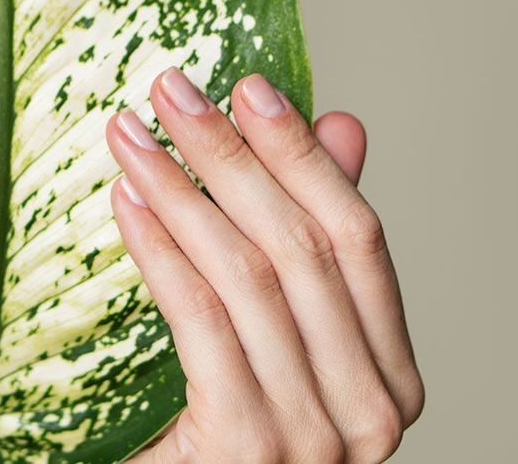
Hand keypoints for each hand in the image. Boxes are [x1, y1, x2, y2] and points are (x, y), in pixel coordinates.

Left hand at [108, 69, 423, 462]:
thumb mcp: (284, 340)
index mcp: (391, 375)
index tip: (249, 89)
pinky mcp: (245, 442)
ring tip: (131, 136)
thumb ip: (316, 246)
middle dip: (231, 155)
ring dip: (181, 190)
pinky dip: (160, 250)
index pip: (358, 237)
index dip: (303, 155)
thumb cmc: (232, 432)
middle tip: (172, 91)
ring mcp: (312, 431)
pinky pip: (198, 318)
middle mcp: (369, 408)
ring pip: (247, 275)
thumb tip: (341, 125)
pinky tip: (126, 202)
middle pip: (301, 246)